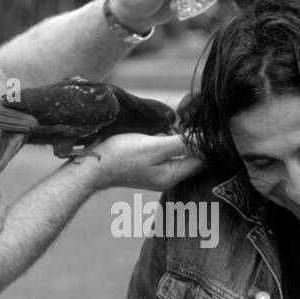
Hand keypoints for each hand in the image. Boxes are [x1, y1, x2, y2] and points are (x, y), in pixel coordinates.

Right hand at [78, 132, 204, 191]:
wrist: (92, 165)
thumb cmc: (122, 155)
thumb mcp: (155, 146)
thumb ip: (182, 143)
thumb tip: (207, 140)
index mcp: (173, 176)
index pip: (202, 159)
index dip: (207, 142)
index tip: (205, 124)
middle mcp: (168, 178)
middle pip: (193, 157)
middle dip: (195, 140)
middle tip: (192, 121)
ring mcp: (158, 173)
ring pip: (180, 153)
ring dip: (181, 138)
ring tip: (178, 123)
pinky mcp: (148, 166)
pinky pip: (167, 152)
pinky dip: (169, 141)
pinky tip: (164, 130)